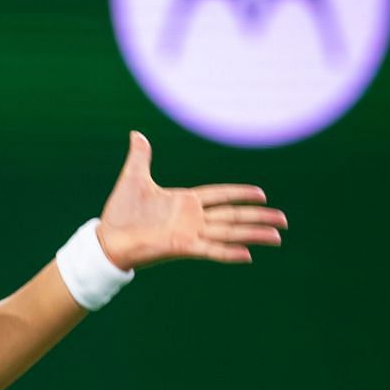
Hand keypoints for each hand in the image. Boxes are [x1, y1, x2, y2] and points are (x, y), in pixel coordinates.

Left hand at [95, 132, 285, 270]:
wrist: (106, 239)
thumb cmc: (119, 213)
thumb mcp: (133, 178)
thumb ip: (141, 156)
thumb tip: (136, 134)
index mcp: (185, 202)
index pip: (221, 196)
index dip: (240, 194)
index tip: (262, 194)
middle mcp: (192, 219)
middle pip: (233, 216)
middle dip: (258, 217)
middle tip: (283, 220)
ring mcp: (190, 234)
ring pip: (229, 233)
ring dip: (253, 234)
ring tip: (277, 237)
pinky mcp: (183, 247)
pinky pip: (211, 250)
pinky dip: (229, 252)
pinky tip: (249, 255)